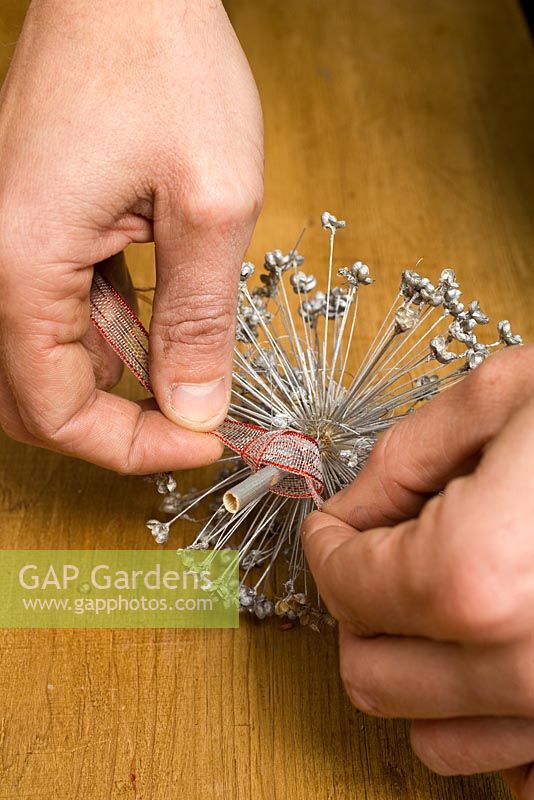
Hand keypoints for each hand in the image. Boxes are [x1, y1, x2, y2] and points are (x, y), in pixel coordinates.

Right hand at [0, 0, 262, 471]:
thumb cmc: (165, 61)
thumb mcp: (211, 205)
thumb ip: (198, 321)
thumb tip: (194, 406)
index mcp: (21, 260)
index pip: (54, 409)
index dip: (130, 446)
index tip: (199, 443)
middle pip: (33, 396)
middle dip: (115, 423)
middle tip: (188, 419)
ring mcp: (5, 242)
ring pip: (45, 358)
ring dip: (114, 377)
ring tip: (184, 355)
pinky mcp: (28, 227)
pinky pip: (55, 309)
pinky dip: (105, 330)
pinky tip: (153, 312)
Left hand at [302, 345, 533, 797]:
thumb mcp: (508, 399)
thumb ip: (406, 457)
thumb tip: (354, 508)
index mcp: (478, 574)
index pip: (346, 583)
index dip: (327, 545)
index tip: (334, 527)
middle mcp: (525, 665)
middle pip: (372, 674)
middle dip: (360, 610)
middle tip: (380, 558)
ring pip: (432, 738)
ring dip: (416, 669)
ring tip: (441, 601)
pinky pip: (513, 769)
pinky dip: (486, 719)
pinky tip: (501, 654)